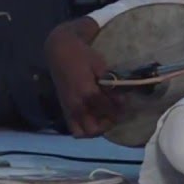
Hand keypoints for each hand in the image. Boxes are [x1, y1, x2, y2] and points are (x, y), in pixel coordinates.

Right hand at [44, 17, 121, 136]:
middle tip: (114, 112)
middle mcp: (77, 105)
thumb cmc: (81, 55)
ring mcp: (69, 108)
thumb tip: (122, 99)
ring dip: (95, 129)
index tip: (124, 101)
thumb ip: (110, 84)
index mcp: (88, 93)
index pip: (109, 110)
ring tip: (102, 117)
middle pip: (95, 129)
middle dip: (107, 123)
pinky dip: (84, 128)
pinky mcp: (64, 108)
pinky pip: (73, 128)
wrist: (59, 51)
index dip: (120, 108)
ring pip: (83, 133)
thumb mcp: (100, 65)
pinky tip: (91, 118)